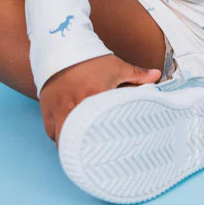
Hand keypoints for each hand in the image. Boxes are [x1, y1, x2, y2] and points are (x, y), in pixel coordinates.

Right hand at [38, 54, 162, 145]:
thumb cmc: (91, 60)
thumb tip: (157, 75)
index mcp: (94, 98)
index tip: (113, 151)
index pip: (102, 129)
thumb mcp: (116, 66)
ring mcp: (58, 112)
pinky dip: (61, 136)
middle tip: (98, 156)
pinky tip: (70, 137)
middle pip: (79, 143)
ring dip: (72, 146)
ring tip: (84, 150)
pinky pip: (52, 133)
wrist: (61, 48)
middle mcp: (74, 109)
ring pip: (63, 141)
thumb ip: (137, 75)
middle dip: (88, 152)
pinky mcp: (46, 111)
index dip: (107, 144)